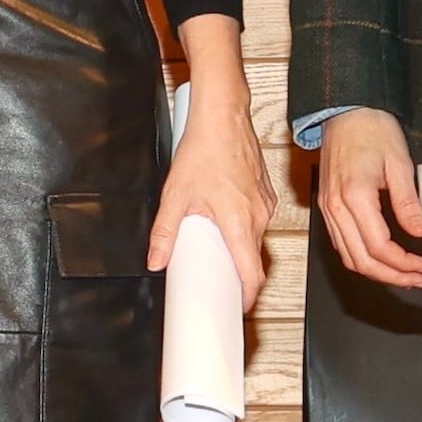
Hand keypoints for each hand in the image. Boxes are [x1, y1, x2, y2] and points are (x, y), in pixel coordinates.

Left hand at [150, 21, 271, 295]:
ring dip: (239, 248)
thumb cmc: (204, 149)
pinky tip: (223, 217)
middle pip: (253, 258)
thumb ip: (164, 232)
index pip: (252, 273)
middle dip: (238, 273)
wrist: (223, 115)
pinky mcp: (265, 193)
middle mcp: (258, 216)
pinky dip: (243, 228)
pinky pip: (257, 220)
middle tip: (217, 280)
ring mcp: (265, 204)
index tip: (239, 307)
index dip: (247, 296)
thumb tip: (156, 260)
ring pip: (255, 239)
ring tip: (215, 245)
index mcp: (239, 222)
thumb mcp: (175, 195)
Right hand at [312, 110, 421, 291]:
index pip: (379, 247)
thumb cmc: (372, 129)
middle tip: (417, 279)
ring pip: (348, 257)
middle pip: (361, 261)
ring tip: (402, 274)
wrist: (345, 110)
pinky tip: (381, 258)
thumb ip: (408, 202)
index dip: (404, 264)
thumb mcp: (400, 163)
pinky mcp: (326, 206)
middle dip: (391, 276)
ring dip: (375, 272)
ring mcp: (327, 208)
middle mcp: (335, 207)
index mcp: (354, 196)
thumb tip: (420, 233)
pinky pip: (340, 243)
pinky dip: (360, 258)